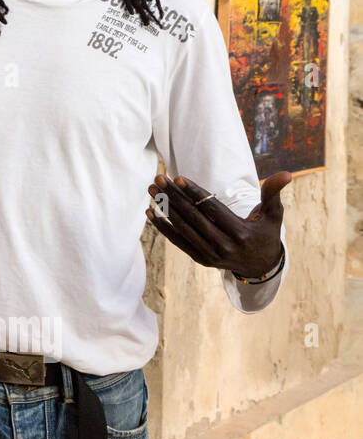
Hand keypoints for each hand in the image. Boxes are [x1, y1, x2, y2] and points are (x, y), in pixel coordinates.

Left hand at [145, 170, 291, 278]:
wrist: (260, 265)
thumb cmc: (265, 233)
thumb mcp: (273, 214)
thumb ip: (273, 193)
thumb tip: (286, 173)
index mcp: (240, 233)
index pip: (212, 209)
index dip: (194, 193)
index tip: (178, 177)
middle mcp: (223, 246)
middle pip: (193, 217)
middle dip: (174, 196)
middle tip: (158, 178)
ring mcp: (210, 255)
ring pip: (183, 228)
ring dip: (165, 208)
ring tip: (152, 189)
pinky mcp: (200, 259)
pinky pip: (178, 241)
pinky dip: (164, 227)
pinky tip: (151, 211)